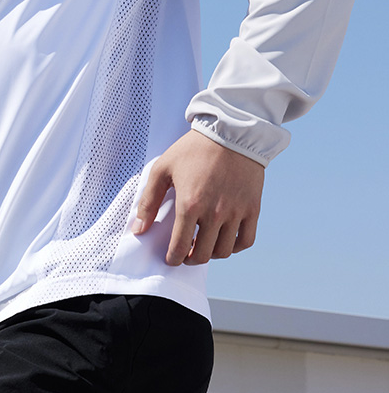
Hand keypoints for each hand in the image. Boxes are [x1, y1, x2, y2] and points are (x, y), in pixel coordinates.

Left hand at [133, 129, 264, 265]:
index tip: (170, 259)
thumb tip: (139, 229)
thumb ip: (148, 201)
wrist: (230, 132)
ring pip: (224, 251)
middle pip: (202, 254)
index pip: (180, 247)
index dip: (173, 258)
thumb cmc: (193, 149)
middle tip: (185, 253)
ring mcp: (236, 212)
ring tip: (203, 245)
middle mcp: (215, 213)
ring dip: (211, 254)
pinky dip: (235, 247)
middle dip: (190, 259)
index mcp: (190, 205)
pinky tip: (225, 239)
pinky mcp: (253, 208)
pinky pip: (246, 241)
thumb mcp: (163, 168)